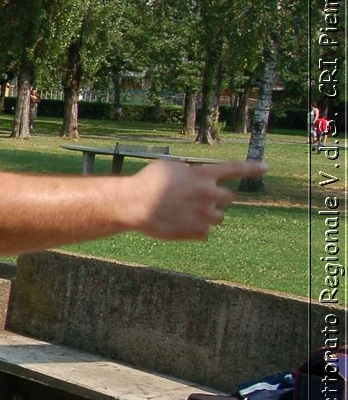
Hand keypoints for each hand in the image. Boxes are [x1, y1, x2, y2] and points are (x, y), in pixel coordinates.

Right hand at [133, 158, 263, 239]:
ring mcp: (205, 214)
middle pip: (228, 198)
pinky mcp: (198, 232)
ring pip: (219, 217)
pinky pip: (204, 233)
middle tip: (197, 201)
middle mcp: (209, 193)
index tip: (266, 168)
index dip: (252, 168)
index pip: (234, 169)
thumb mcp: (170, 166)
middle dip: (216, 199)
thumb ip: (189, 171)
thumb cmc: (146, 182)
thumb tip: (195, 176)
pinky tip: (178, 225)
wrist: (134, 204)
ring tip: (185, 214)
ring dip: (207, 216)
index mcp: (203, 175)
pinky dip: (194, 230)